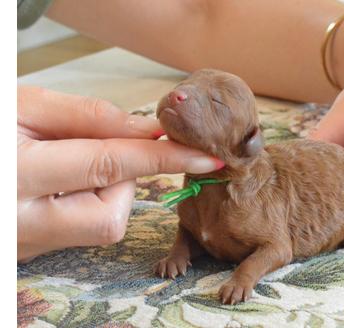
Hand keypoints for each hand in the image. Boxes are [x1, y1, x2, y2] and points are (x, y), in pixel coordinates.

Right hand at [17, 86, 222, 260]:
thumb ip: (88, 118)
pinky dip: (88, 198)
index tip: (205, 157)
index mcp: (14, 177)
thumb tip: (147, 132)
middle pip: (112, 212)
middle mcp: (21, 223)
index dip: (164, 159)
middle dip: (122, 178)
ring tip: (67, 162)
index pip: (110, 165)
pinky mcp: (31, 250)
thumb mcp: (22, 107)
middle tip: (91, 149)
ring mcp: (24, 244)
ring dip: (105, 187)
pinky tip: (62, 179)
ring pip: (101, 223)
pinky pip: (82, 227)